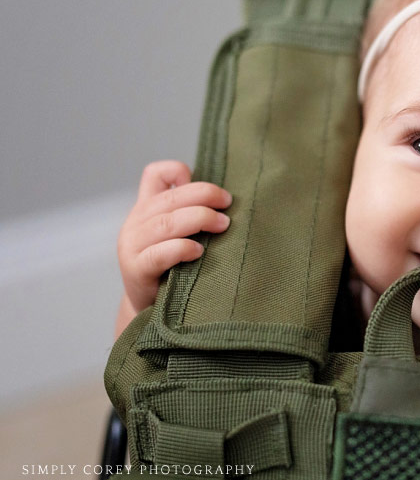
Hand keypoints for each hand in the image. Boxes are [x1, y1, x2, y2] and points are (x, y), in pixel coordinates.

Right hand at [117, 160, 231, 314]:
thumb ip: (192, 212)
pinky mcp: (135, 270)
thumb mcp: (179, 234)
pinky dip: (181, 249)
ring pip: (165, 222)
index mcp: (147, 207)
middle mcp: (136, 222)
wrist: (150, 309)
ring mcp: (132, 245)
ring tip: (223, 225)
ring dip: (199, 219)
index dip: (177, 170)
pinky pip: (158, 254)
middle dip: (204, 196)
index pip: (154, 174)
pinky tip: (199, 252)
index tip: (211, 187)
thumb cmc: (174, 267)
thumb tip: (222, 196)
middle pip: (170, 197)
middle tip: (228, 204)